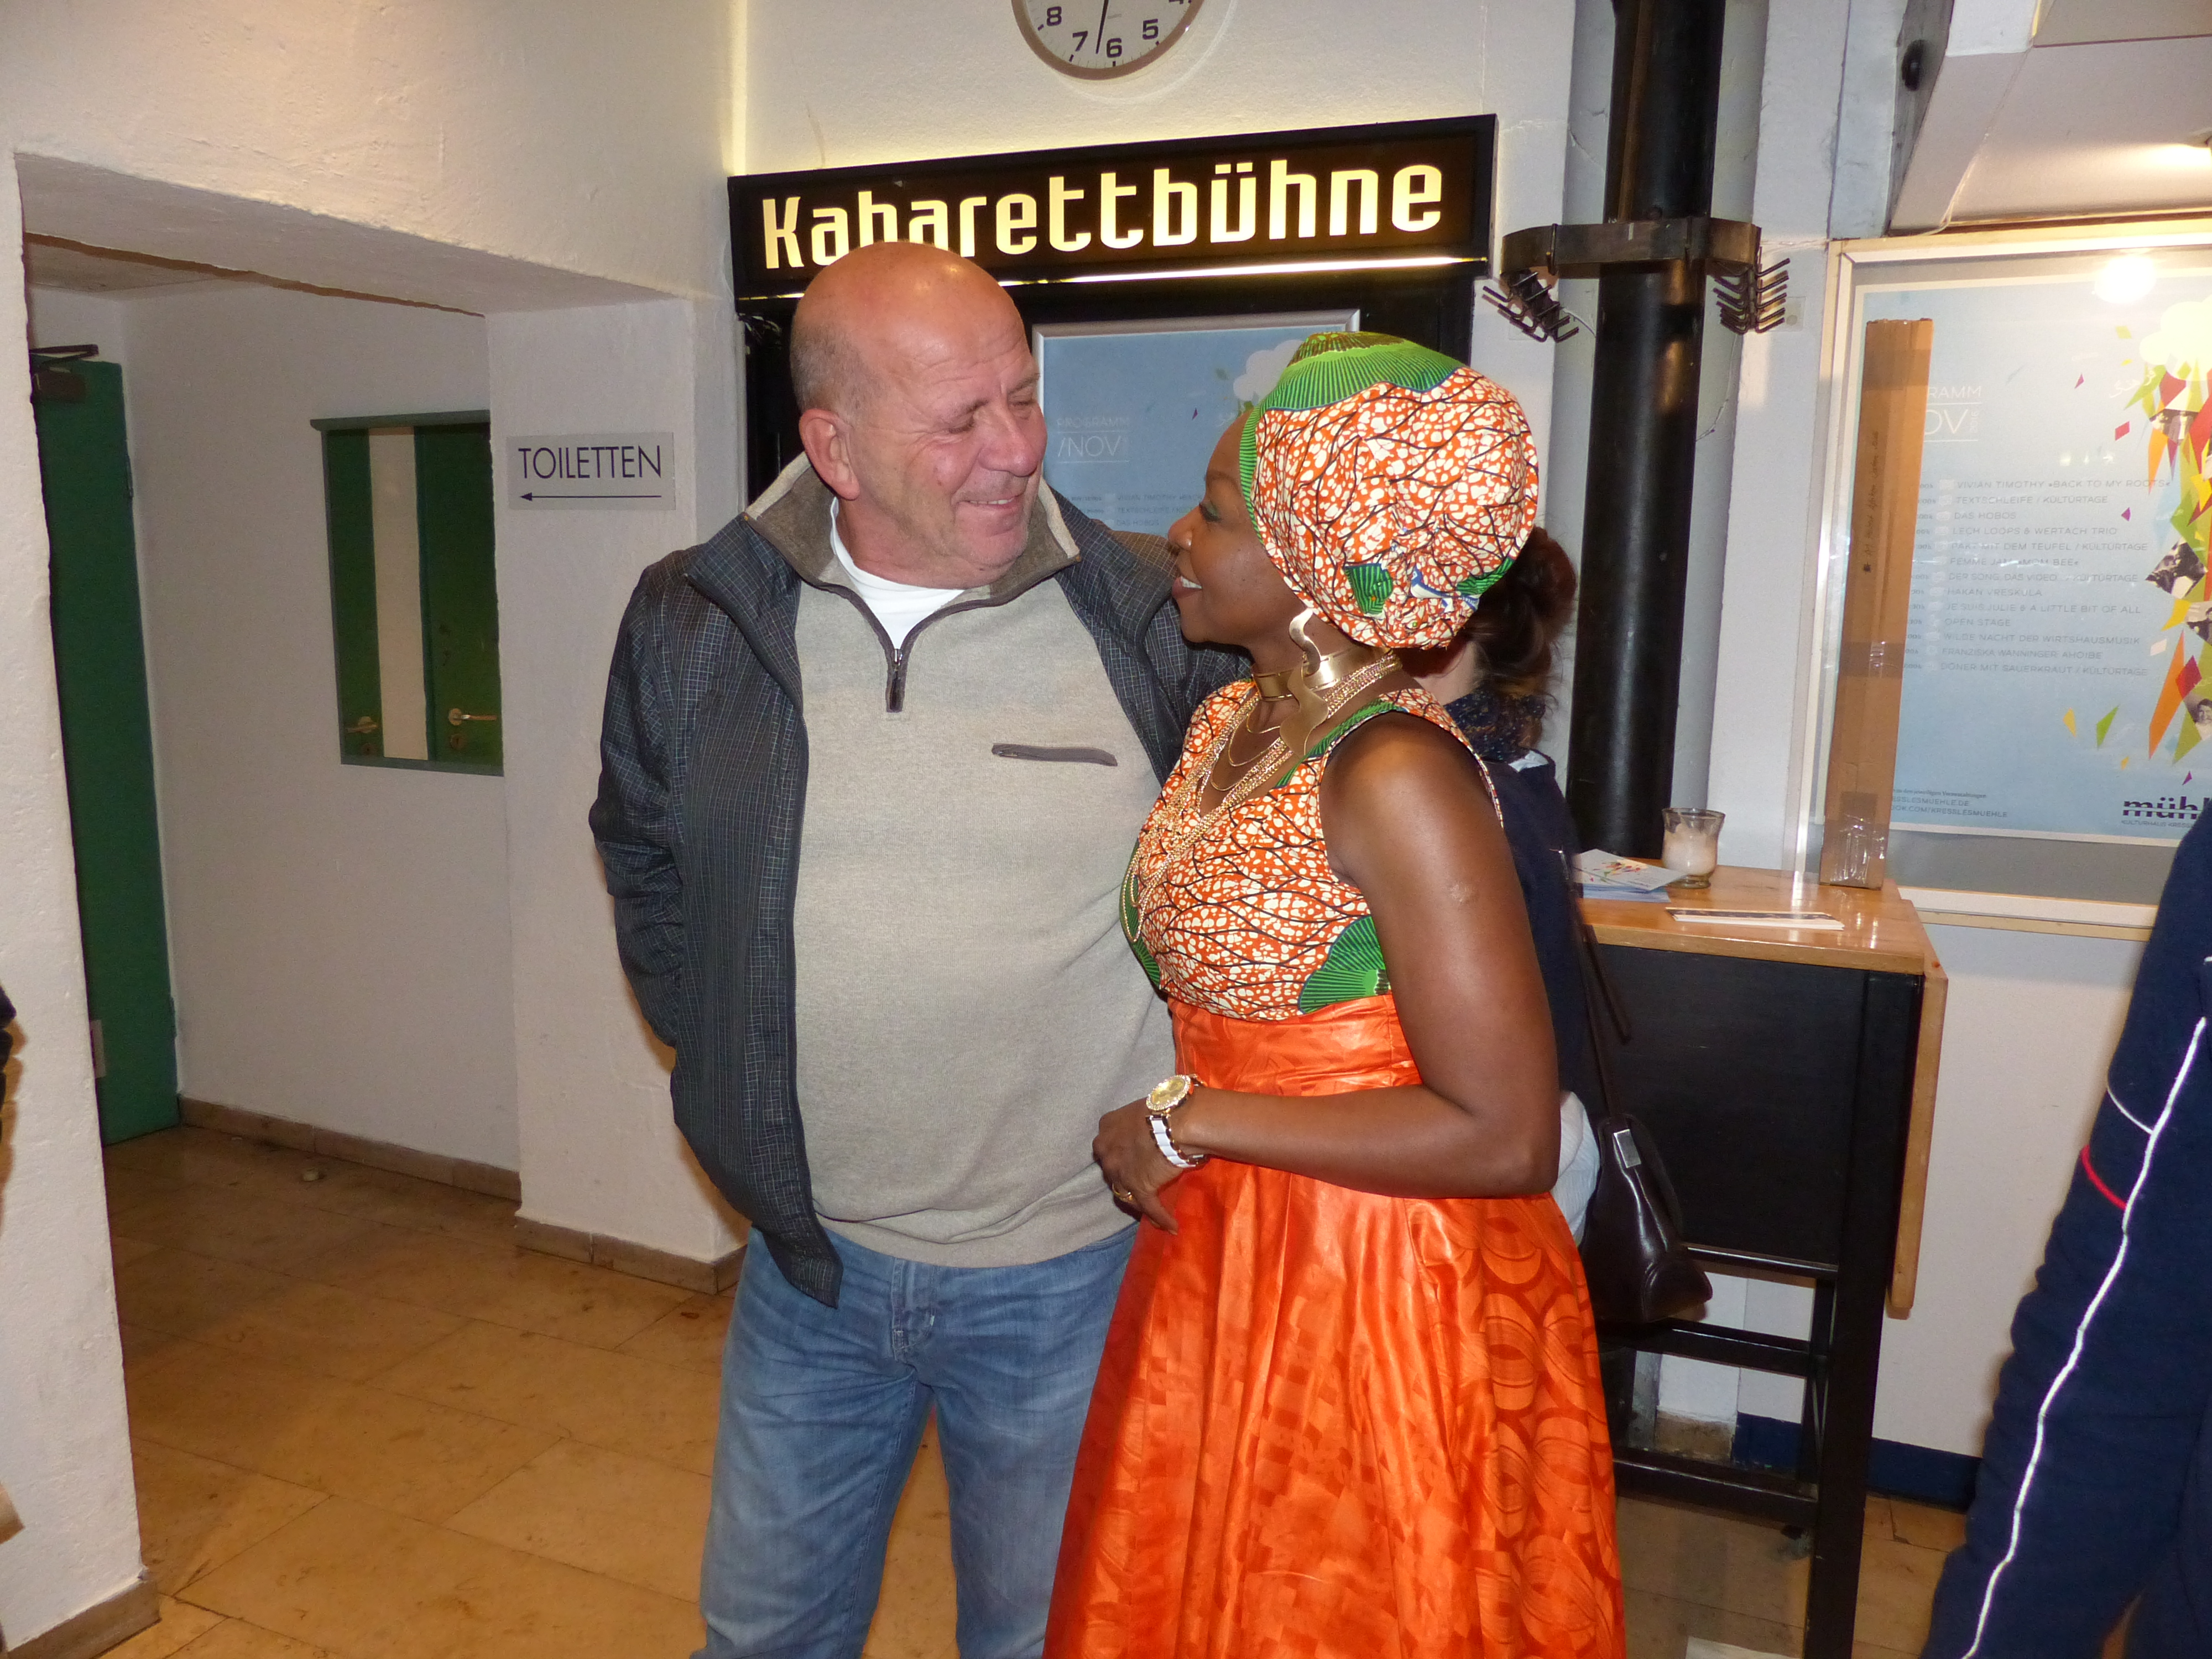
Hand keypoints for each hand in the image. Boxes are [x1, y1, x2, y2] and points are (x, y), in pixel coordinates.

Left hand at [1096, 1098, 1181, 1231]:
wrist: (1175, 1121)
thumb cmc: (1163, 1107)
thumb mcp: (1141, 1108)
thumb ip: (1136, 1122)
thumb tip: (1151, 1126)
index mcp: (1106, 1127)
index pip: (1107, 1145)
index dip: (1118, 1153)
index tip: (1129, 1156)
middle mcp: (1106, 1151)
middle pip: (1111, 1169)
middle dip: (1122, 1175)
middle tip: (1139, 1179)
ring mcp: (1120, 1172)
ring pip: (1125, 1192)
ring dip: (1137, 1199)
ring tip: (1149, 1207)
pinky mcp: (1138, 1188)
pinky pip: (1149, 1208)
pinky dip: (1161, 1218)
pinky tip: (1171, 1226)